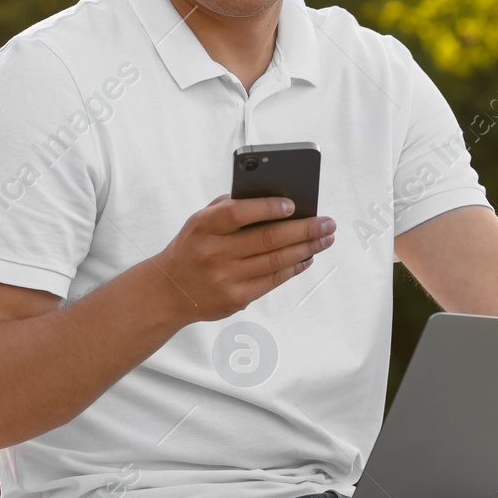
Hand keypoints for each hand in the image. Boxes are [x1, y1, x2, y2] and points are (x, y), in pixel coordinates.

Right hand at [154, 194, 333, 322]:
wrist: (169, 291)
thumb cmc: (193, 246)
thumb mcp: (201, 221)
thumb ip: (230, 206)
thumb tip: (275, 199)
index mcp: (204, 226)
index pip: (239, 212)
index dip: (268, 207)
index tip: (294, 204)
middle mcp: (214, 252)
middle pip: (267, 239)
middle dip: (304, 229)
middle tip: (328, 223)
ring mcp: (225, 278)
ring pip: (275, 261)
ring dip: (307, 249)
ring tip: (325, 239)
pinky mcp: (236, 299)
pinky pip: (273, 280)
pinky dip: (294, 267)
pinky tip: (307, 257)